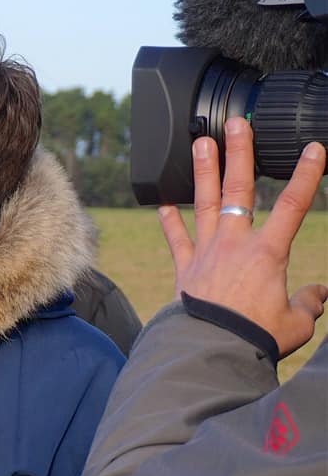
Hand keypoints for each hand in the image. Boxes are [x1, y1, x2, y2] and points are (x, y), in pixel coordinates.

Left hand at [159, 116, 327, 356]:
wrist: (209, 351)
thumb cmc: (255, 338)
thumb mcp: (295, 323)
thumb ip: (309, 303)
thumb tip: (320, 294)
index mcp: (268, 252)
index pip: (295, 205)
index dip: (307, 175)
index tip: (316, 149)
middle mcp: (234, 244)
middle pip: (238, 189)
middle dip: (240, 153)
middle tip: (235, 124)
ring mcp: (205, 252)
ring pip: (204, 203)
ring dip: (203, 171)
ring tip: (200, 143)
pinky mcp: (184, 269)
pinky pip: (176, 239)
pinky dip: (170, 221)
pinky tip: (162, 204)